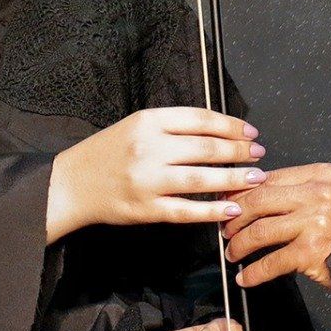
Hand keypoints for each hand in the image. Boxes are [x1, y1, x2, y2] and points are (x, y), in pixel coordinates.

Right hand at [47, 107, 263, 241]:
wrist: (71, 183)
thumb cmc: (108, 153)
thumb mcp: (136, 125)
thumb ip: (173, 126)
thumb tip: (219, 131)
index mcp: (148, 121)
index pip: (200, 119)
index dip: (231, 126)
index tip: (250, 132)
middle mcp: (148, 147)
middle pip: (206, 147)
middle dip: (239, 151)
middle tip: (259, 154)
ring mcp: (147, 180)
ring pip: (201, 178)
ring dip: (234, 178)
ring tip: (255, 178)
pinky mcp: (145, 208)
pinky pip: (186, 210)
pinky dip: (211, 210)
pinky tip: (231, 208)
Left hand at [221, 162, 330, 289]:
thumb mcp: (328, 193)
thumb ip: (296, 189)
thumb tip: (250, 194)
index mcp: (322, 174)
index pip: (271, 178)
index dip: (243, 191)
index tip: (228, 200)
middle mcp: (318, 195)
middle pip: (259, 201)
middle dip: (235, 216)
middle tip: (226, 227)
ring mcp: (314, 223)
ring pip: (260, 231)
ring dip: (239, 244)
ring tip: (233, 252)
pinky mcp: (310, 252)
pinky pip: (272, 261)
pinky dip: (253, 272)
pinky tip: (245, 277)